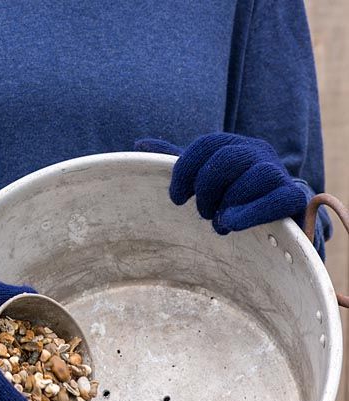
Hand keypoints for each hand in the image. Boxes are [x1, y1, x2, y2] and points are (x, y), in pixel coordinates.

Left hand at [134, 133, 307, 233]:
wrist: (276, 221)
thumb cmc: (234, 199)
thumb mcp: (205, 179)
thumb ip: (180, 163)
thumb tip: (140, 143)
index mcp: (233, 145)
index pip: (206, 144)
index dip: (185, 171)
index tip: (176, 199)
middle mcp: (258, 152)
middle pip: (225, 159)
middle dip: (207, 190)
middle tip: (204, 213)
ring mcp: (278, 173)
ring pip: (254, 177)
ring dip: (229, 204)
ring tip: (221, 224)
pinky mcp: (293, 198)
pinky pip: (277, 199)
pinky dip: (251, 213)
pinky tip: (233, 224)